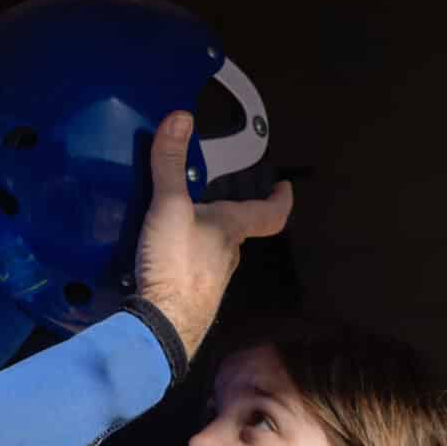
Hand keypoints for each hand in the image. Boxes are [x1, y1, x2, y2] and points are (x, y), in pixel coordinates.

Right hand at [132, 111, 293, 361]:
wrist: (162, 326)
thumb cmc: (175, 266)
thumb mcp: (169, 206)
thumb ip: (171, 164)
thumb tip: (180, 118)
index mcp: (231, 229)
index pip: (270, 214)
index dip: (280, 198)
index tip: (285, 187)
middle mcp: (228, 255)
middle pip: (237, 230)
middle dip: (229, 212)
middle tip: (213, 194)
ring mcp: (211, 280)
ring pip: (215, 251)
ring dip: (204, 235)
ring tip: (181, 219)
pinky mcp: (190, 296)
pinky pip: (192, 269)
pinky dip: (183, 256)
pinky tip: (163, 254)